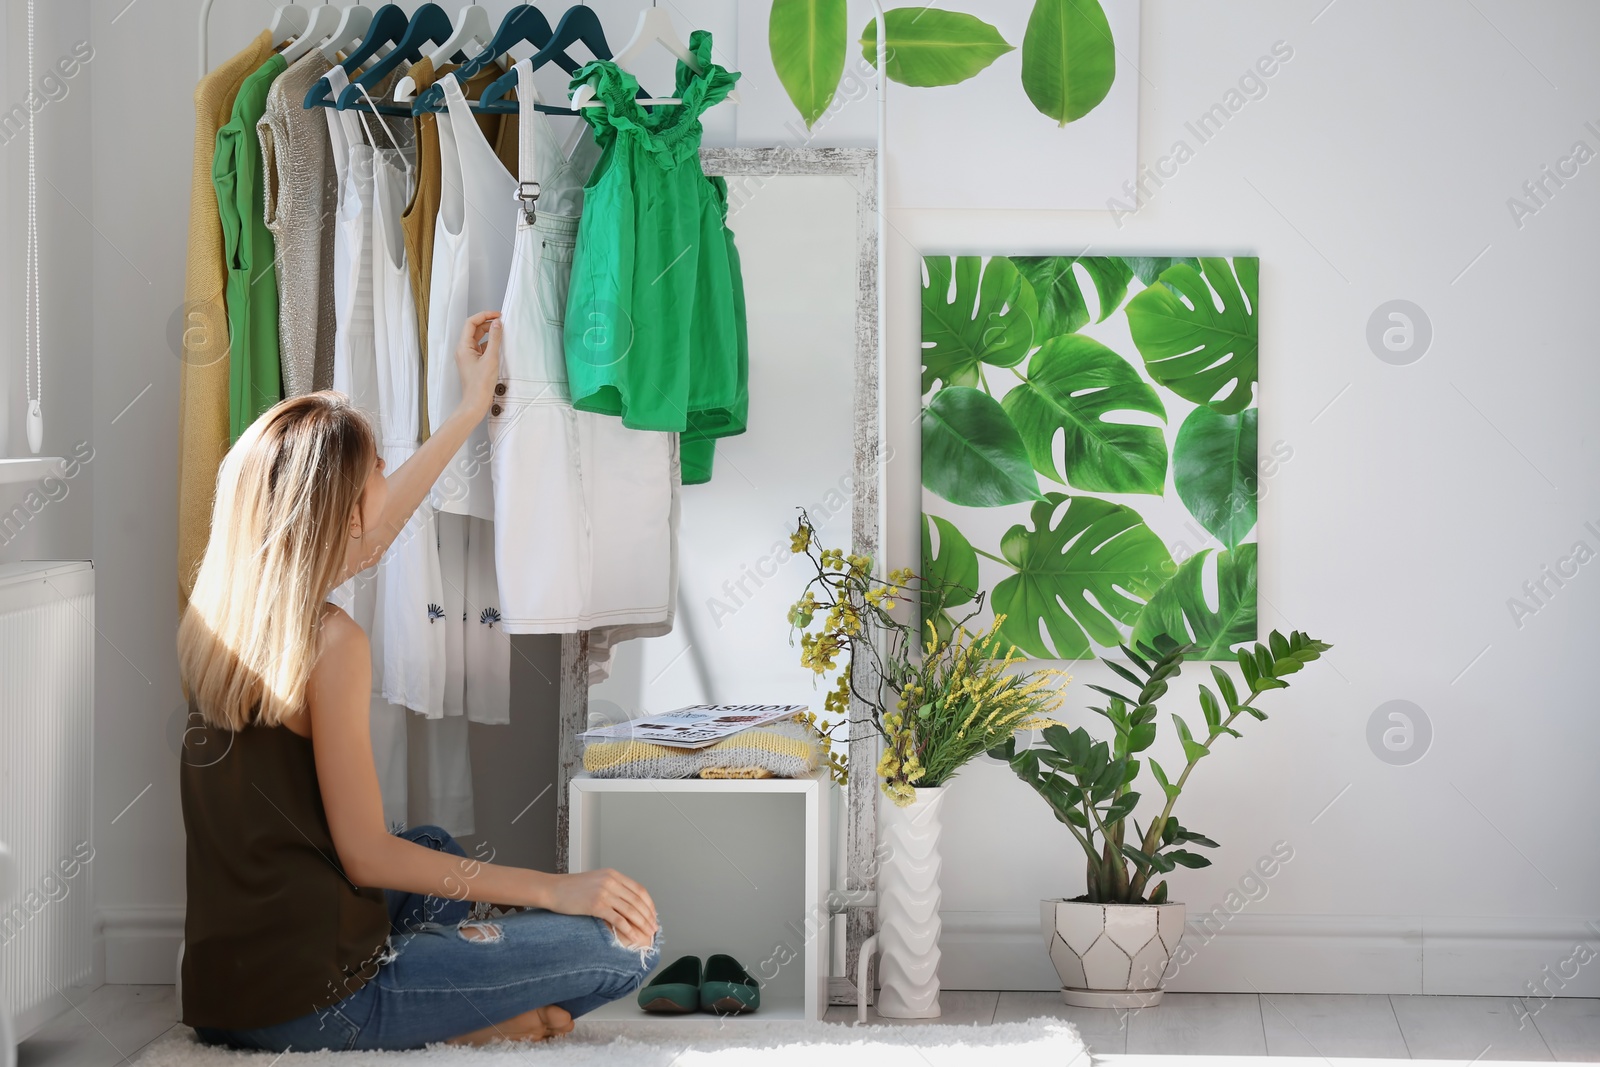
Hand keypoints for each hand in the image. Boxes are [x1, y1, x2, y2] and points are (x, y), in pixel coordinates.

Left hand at [454, 310, 501, 418]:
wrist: (475, 403)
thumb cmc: (480, 385)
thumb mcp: (491, 358)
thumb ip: (495, 339)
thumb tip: (497, 323)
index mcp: (463, 346)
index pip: (471, 323)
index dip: (484, 316)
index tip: (498, 315)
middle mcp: (463, 350)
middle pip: (474, 329)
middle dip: (488, 324)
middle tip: (502, 323)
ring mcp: (468, 357)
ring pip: (478, 339)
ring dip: (490, 334)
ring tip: (502, 334)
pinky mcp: (473, 363)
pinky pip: (481, 348)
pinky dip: (490, 344)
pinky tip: (499, 347)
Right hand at [540, 868, 657, 948]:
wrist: (552, 889)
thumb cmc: (572, 889)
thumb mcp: (596, 881)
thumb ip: (612, 887)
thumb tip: (627, 902)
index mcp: (613, 874)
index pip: (639, 890)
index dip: (649, 904)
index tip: (653, 915)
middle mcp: (611, 881)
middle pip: (637, 901)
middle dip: (648, 916)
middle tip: (654, 928)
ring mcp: (604, 892)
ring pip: (630, 911)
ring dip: (642, 924)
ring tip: (648, 934)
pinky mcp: (596, 905)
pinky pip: (618, 919)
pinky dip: (628, 929)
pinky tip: (634, 937)